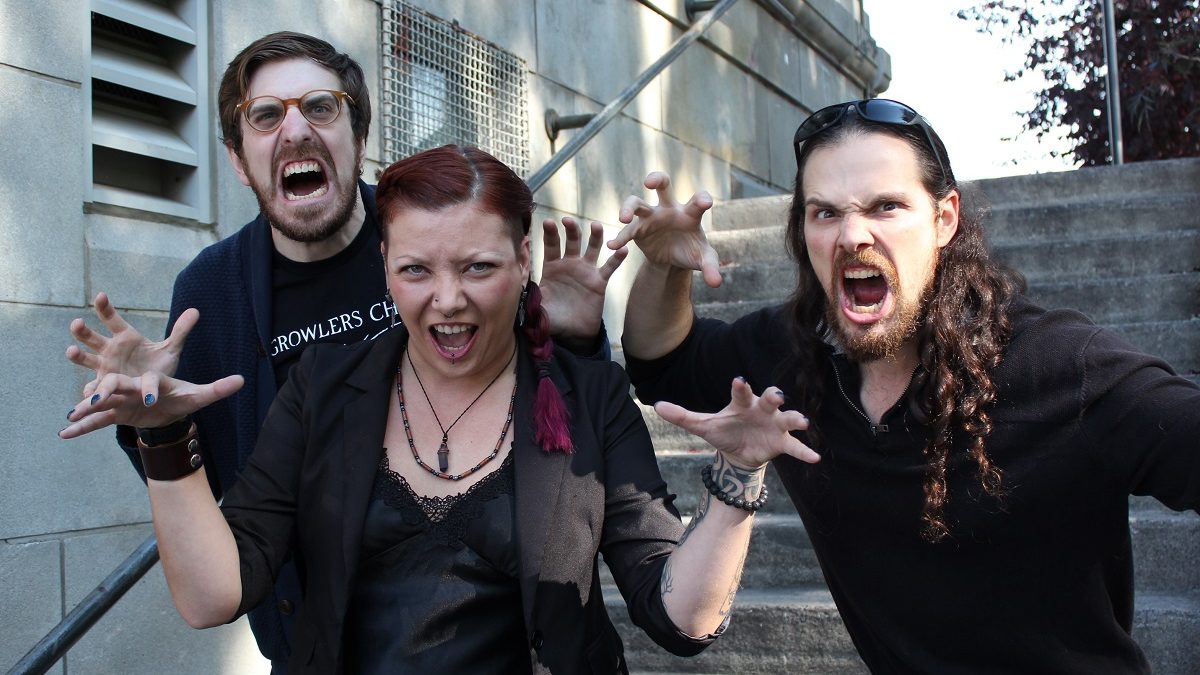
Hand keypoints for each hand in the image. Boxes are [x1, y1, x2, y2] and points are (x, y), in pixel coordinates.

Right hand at [61, 371, 243, 438]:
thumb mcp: (198, 395)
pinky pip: (95, 422)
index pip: (148, 383)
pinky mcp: (113, 414)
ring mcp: (120, 401)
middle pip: (115, 386)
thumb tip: (242, 380)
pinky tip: (63, 433)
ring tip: (72, 413)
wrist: (167, 407)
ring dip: (86, 408)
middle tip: (94, 397)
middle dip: (105, 390)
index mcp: (152, 381)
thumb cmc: (180, 397)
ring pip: (100, 403)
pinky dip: (80, 427)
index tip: (150, 397)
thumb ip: (218, 388)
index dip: (148, 388)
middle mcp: (131, 387)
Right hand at [66, 292, 196, 399]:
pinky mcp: (105, 385)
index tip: (101, 296)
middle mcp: (110, 350)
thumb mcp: (171, 349)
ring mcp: (105, 367)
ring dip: (78, 355)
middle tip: (77, 323)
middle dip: (83, 331)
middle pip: (92, 338)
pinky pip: (94, 387)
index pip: (112, 319)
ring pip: (86, 359)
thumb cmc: (159, 366)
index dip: (105, 308)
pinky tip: (87, 393)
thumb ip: (181, 331)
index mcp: (125, 337)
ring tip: (71, 351)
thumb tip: (196, 311)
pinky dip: (90, 390)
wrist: (156, 390)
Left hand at [538, 216, 627, 340]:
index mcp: (552, 267)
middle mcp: (570, 265)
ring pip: (592, 248)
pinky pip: (609, 267)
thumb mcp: (538, 306)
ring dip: (595, 236)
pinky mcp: (599, 281)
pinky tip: (623, 249)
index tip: (547, 222)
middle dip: (571, 230)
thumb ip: (529, 297)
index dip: (550, 234)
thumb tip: (514, 291)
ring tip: (596, 225)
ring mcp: (586, 271)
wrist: (572, 332)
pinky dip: (617, 258)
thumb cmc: (553, 317)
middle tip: (569, 221)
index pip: (551, 246)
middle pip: (572, 242)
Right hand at [610, 171, 721, 287]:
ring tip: (623, 219)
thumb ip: (711, 268)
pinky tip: (612, 246)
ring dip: (628, 207)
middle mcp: (669, 209)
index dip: (702, 199)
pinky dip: (620, 238)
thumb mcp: (703, 260)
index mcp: (690, 213)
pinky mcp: (638, 228)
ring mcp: (651, 216)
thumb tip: (716, 283)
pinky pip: (627, 231)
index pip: (697, 201)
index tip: (706, 203)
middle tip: (649, 182)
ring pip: (637, 203)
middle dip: (657, 179)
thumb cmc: (691, 251)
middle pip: (663, 185)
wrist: (673, 258)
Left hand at [654, 377, 818, 468]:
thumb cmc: (724, 430)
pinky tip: (815, 458)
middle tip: (777, 395)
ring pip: (787, 418)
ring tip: (802, 422)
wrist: (739, 452)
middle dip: (775, 396)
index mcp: (742, 402)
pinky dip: (804, 451)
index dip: (741, 386)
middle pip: (771, 399)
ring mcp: (774, 425)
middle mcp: (762, 410)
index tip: (739, 380)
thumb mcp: (703, 425)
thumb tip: (656, 405)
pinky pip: (795, 447)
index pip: (741, 391)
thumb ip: (682, 416)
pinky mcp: (781, 443)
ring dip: (795, 418)